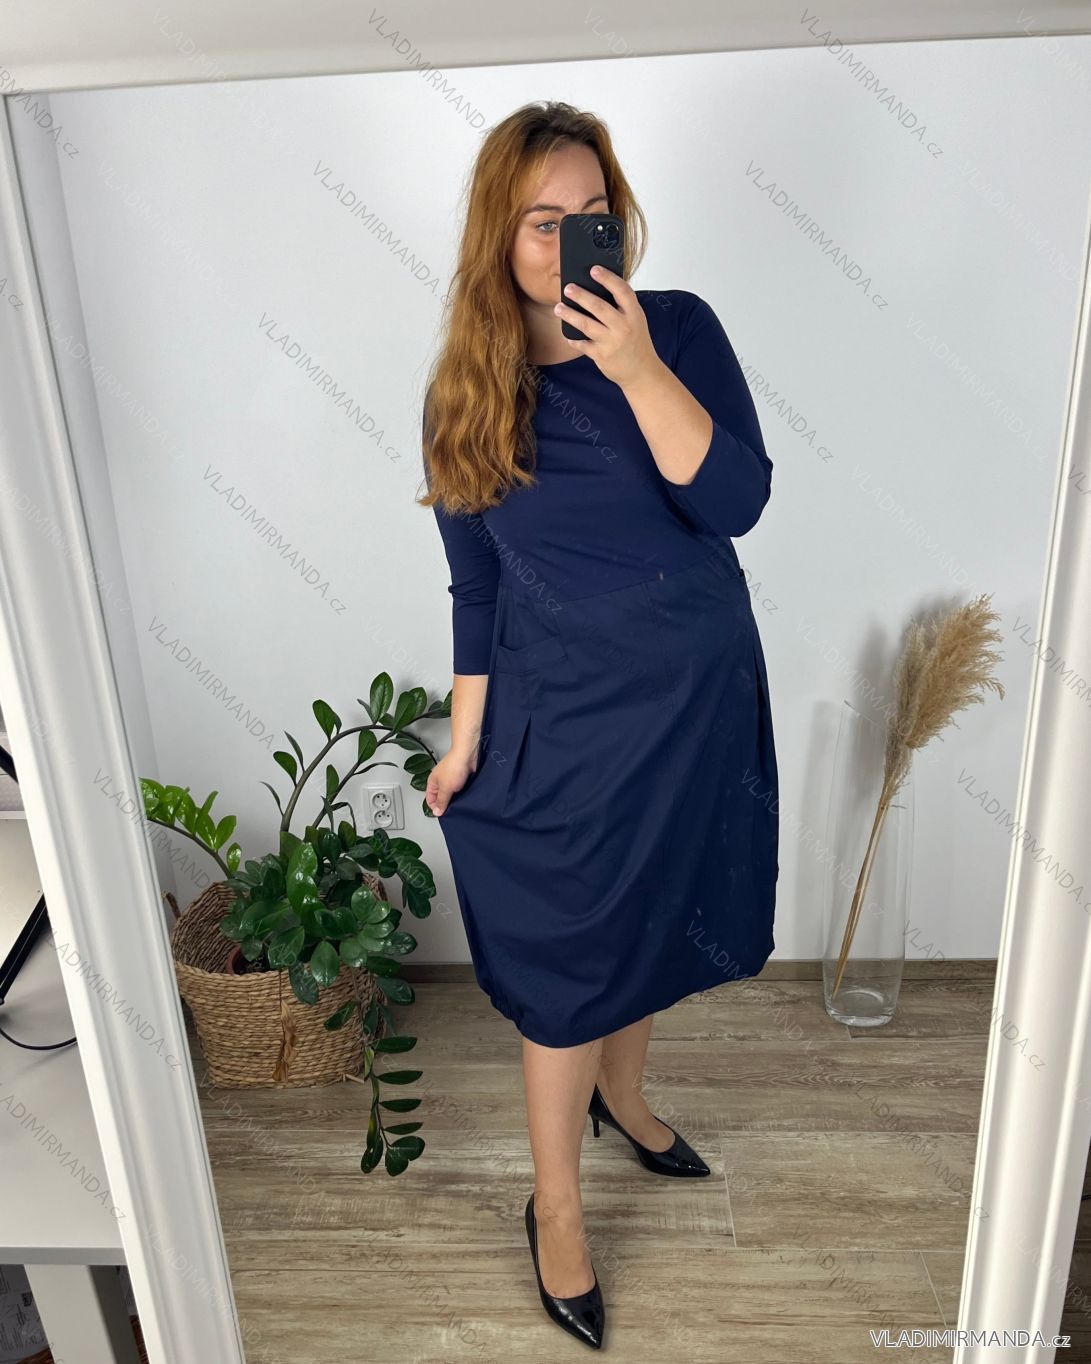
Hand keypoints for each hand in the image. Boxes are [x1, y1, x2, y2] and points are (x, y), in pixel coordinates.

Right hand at [426, 748, 476, 816]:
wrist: (467, 755)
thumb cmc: (454, 766)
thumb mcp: (446, 788)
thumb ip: (441, 801)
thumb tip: (436, 812)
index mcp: (432, 783)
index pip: (430, 800)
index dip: (435, 808)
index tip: (443, 814)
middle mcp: (440, 781)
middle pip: (440, 798)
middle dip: (445, 804)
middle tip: (452, 809)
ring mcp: (450, 779)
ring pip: (450, 794)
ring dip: (455, 798)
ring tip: (459, 801)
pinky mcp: (460, 778)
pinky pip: (459, 790)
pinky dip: (461, 793)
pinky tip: (465, 795)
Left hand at [554, 267, 661, 388]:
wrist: (642, 372)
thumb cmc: (636, 342)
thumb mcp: (636, 321)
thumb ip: (622, 307)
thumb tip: (596, 288)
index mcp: (634, 314)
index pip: (622, 291)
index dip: (608, 278)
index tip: (594, 269)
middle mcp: (624, 327)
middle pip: (599, 307)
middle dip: (581, 296)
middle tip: (568, 288)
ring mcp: (612, 342)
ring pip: (587, 325)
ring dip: (570, 315)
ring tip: (559, 308)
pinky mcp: (602, 356)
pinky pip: (583, 345)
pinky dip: (574, 339)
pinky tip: (567, 335)